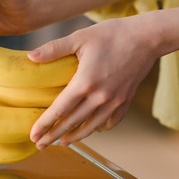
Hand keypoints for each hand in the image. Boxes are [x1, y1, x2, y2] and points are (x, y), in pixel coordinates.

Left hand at [28, 15, 161, 148]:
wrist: (148, 37)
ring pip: (92, 126)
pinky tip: (93, 129)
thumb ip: (54, 49)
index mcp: (85, 82)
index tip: (33, 135)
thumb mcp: (80, 37)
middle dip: (54, 135)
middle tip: (40, 144)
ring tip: (63, 142)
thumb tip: (30, 57)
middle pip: (72, 123)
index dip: (44, 124)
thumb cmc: (113, 34)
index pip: (59, 109)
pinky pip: (112, 121)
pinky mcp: (126, 99)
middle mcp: (100, 96)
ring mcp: (115, 100)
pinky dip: (100, 128)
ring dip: (76, 136)